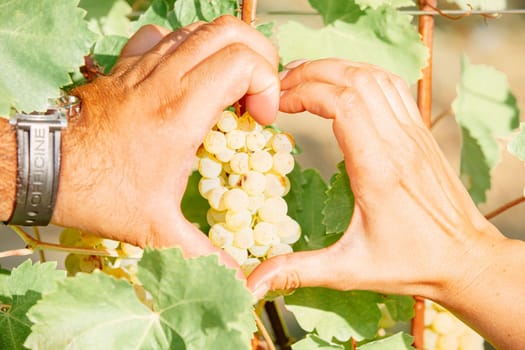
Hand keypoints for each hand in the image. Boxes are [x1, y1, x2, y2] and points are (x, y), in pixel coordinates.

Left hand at [52, 15, 279, 266]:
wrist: (43, 165)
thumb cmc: (99, 192)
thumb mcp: (156, 229)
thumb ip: (202, 255)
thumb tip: (238, 283)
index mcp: (181, 111)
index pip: (242, 63)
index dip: (267, 84)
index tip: (261, 118)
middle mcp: (166, 78)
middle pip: (230, 32)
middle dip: (260, 58)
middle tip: (257, 95)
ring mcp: (145, 65)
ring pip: (201, 28)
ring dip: (228, 51)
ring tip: (231, 88)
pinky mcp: (128, 64)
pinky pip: (167, 36)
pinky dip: (191, 48)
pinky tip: (190, 78)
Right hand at [248, 59, 503, 299]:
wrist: (465, 259)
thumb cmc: (411, 263)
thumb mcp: (349, 271)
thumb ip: (298, 271)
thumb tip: (252, 284)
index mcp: (378, 169)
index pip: (342, 103)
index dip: (304, 92)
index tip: (279, 104)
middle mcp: (398, 142)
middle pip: (355, 78)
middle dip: (313, 72)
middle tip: (282, 86)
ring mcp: (414, 133)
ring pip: (375, 76)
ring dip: (337, 69)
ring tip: (306, 79)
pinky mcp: (421, 134)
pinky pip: (393, 87)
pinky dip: (363, 75)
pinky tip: (344, 85)